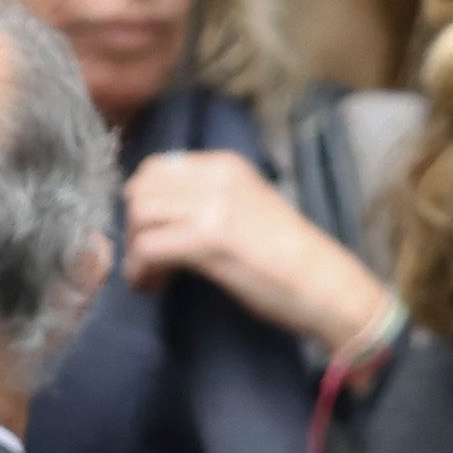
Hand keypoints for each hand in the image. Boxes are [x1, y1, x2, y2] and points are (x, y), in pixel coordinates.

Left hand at [120, 151, 393, 360]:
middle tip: (143, 259)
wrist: (321, 282)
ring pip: (139, 215)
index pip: (155, 168)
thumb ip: (207, 200)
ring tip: (148, 276)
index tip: (147, 234)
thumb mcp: (244, 208)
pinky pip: (148, 247)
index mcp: (225, 166)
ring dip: (132, 251)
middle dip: (130, 227)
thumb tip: (160, 209)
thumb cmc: (284, 255)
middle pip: (141, 189)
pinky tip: (152, 287)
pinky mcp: (210, 240)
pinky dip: (140, 271)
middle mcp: (217, 176)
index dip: (140, 204)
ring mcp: (214, 205)